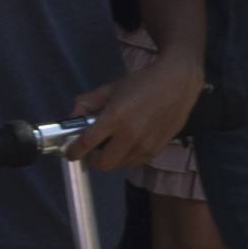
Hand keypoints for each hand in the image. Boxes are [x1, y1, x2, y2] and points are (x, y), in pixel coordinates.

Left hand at [68, 51, 206, 172]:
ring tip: (112, 143)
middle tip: (92, 150)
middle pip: (102, 164)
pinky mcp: (156, 150)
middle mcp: (129, 136)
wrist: (177, 84)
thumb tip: (72, 117)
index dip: (73, 151)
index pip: (86, 143)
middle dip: (92, 159)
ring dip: (110, 158)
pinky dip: (126, 157)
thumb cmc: (142, 83)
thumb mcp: (111, 88)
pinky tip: (128, 143)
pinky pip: (134, 162)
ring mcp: (144, 146)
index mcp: (114, 117)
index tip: (70, 152)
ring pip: (118, 165)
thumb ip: (87, 102)